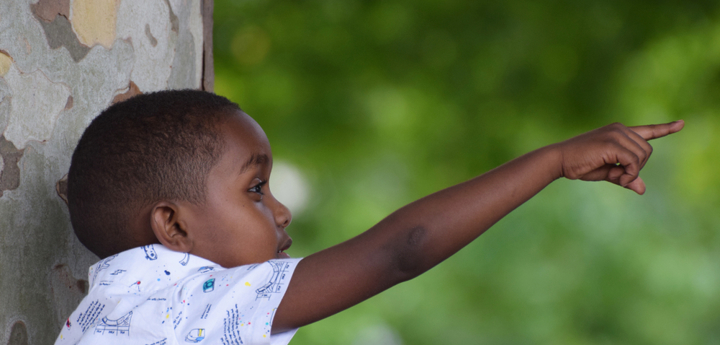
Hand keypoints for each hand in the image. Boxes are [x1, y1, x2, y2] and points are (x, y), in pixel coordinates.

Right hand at [555, 120, 683, 193]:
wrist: (559, 161)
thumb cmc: (579, 166)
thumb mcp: (606, 172)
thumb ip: (625, 177)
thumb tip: (642, 189)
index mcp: (618, 132)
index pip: (647, 130)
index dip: (665, 128)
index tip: (681, 124)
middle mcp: (620, 128)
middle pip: (647, 151)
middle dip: (637, 168)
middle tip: (620, 177)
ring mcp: (616, 133)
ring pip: (643, 156)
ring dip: (632, 172)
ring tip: (615, 177)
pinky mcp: (612, 142)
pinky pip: (633, 161)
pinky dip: (629, 173)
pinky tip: (616, 176)